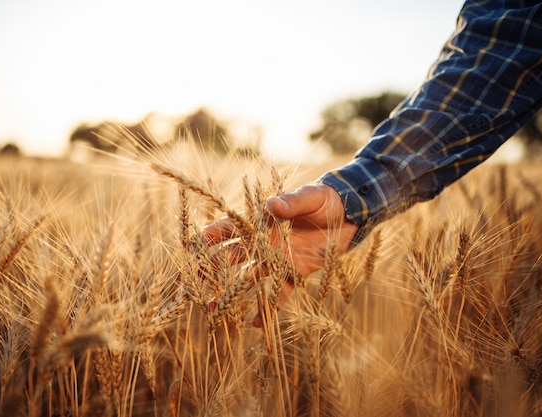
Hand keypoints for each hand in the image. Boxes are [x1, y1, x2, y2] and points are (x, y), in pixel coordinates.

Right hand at [203, 183, 358, 325]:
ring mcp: (277, 260)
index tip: (191, 248)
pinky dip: (268, 308)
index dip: (209, 237)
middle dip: (210, 270)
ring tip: (212, 309)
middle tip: (191, 285)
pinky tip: (257, 324)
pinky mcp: (295, 273)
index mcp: (261, 221)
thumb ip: (291, 202)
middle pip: (230, 257)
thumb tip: (272, 204)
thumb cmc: (325, 200)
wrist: (350, 215)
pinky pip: (279, 294)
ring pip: (247, 278)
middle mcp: (264, 242)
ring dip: (231, 292)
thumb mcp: (310, 197)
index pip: (229, 228)